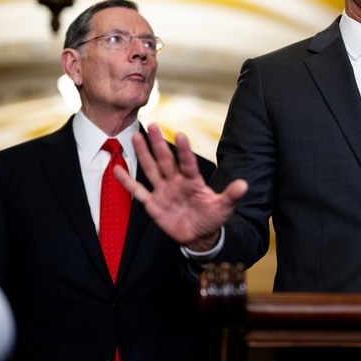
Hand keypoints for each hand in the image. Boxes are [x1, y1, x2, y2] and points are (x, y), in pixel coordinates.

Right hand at [113, 124, 247, 250]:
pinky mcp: (153, 204)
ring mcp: (163, 191)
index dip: (184, 151)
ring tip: (136, 137)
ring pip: (151, 170)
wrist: (200, 235)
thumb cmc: (212, 218)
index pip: (187, 164)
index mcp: (193, 181)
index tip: (180, 135)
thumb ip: (231, 195)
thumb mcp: (224, 207)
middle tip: (151, 125)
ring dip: (143, 154)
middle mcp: (176, 182)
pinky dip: (127, 182)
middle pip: (166, 161)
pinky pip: (138, 191)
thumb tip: (244, 185)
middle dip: (158, 144)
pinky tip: (117, 169)